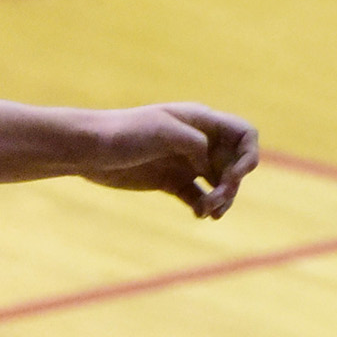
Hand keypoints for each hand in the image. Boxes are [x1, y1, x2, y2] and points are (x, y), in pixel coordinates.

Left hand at [80, 102, 258, 217]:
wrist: (88, 149)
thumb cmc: (125, 133)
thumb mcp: (163, 131)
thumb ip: (194, 142)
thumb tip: (212, 163)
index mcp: (202, 121)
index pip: (243, 134)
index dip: (248, 155)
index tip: (234, 177)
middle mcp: (199, 141)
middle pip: (234, 162)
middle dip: (232, 184)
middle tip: (217, 201)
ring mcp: (185, 162)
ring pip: (219, 182)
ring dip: (221, 198)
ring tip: (208, 212)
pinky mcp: (170, 181)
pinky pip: (198, 195)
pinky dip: (204, 206)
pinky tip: (199, 214)